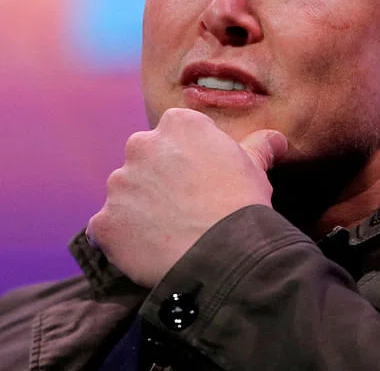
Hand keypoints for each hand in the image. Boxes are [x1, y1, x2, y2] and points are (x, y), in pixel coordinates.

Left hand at [86, 107, 287, 288]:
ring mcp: (119, 185)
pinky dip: (120, 238)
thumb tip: (275, 138)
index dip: (187, 157)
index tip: (200, 178)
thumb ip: (259, 146)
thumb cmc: (242, 205)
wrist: (223, 254)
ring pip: (125, 193)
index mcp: (178, 125)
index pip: (175, 132)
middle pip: (144, 159)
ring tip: (167, 233)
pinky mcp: (104, 222)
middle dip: (158, 179)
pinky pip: (105, 229)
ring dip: (138, 208)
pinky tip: (145, 250)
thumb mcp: (255, 168)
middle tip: (183, 207)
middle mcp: (141, 145)